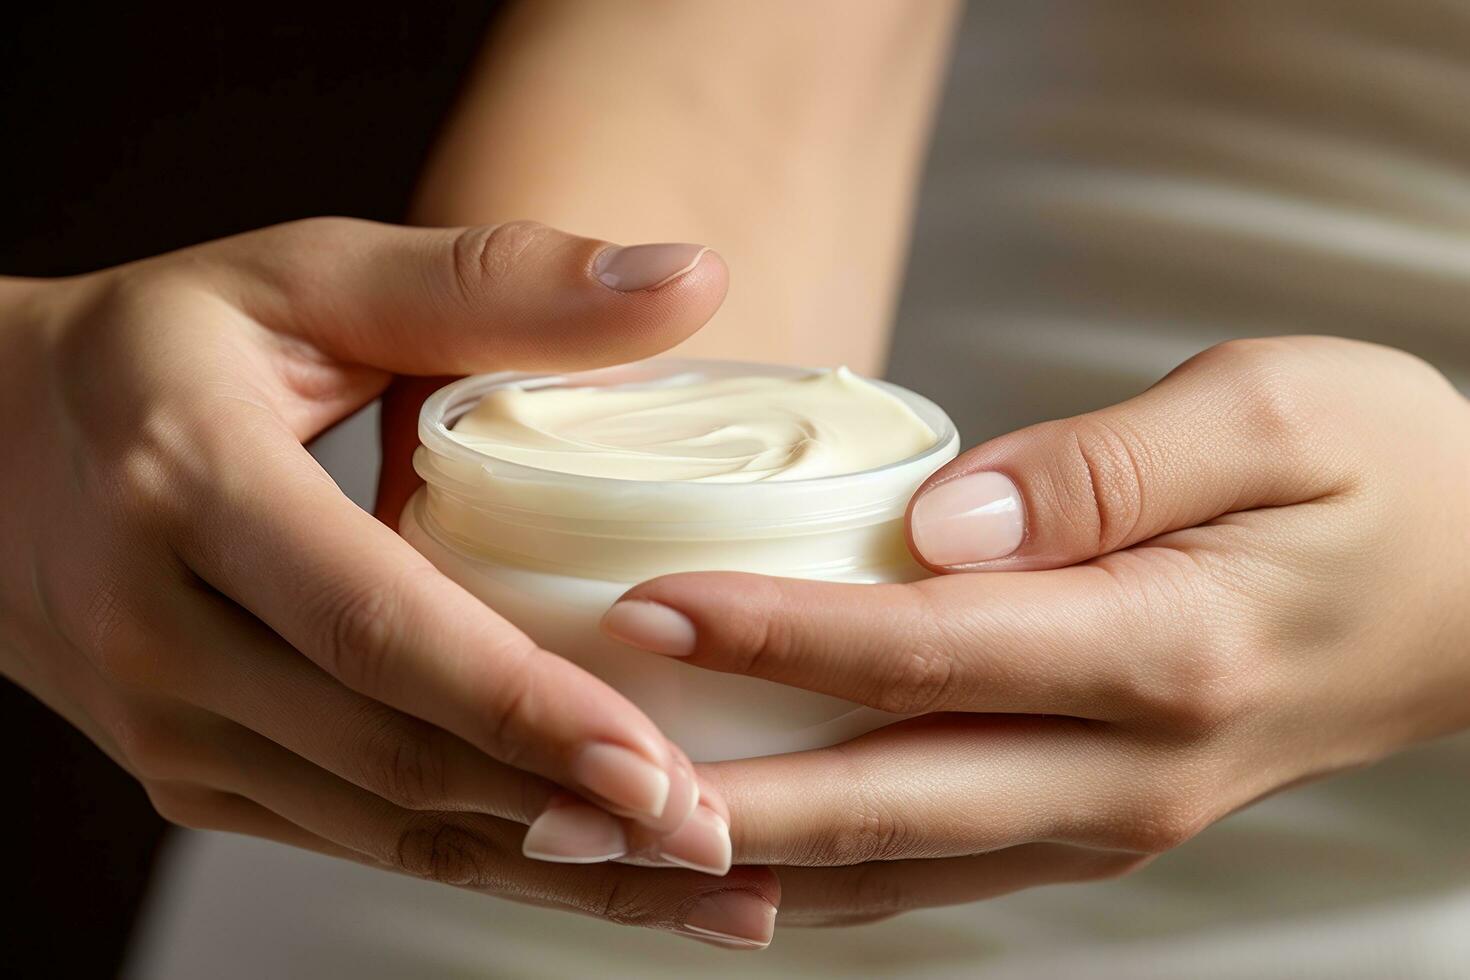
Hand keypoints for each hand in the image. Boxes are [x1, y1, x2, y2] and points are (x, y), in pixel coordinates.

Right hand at [1, 219, 784, 947]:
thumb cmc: (163, 348)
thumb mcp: (312, 279)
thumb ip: (498, 280)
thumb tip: (692, 277)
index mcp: (188, 484)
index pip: (373, 623)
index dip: (520, 704)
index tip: (657, 769)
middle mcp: (158, 629)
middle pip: (389, 751)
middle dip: (564, 813)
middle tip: (723, 845)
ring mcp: (164, 725)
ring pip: (379, 825)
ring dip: (544, 868)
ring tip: (697, 889)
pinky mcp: (188, 774)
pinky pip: (350, 835)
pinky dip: (477, 858)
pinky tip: (588, 869)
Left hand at [602, 336, 1469, 924]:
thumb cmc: (1385, 473)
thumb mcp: (1277, 410)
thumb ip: (1109, 466)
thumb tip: (946, 520)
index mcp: (1171, 650)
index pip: (927, 653)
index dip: (773, 635)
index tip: (638, 607)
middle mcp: (1129, 770)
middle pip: (883, 801)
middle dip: (709, 807)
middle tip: (553, 801)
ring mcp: (1109, 822)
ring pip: (895, 867)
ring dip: (742, 867)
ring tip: (600, 854)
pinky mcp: (1092, 827)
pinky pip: (935, 870)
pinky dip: (821, 878)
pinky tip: (727, 863)